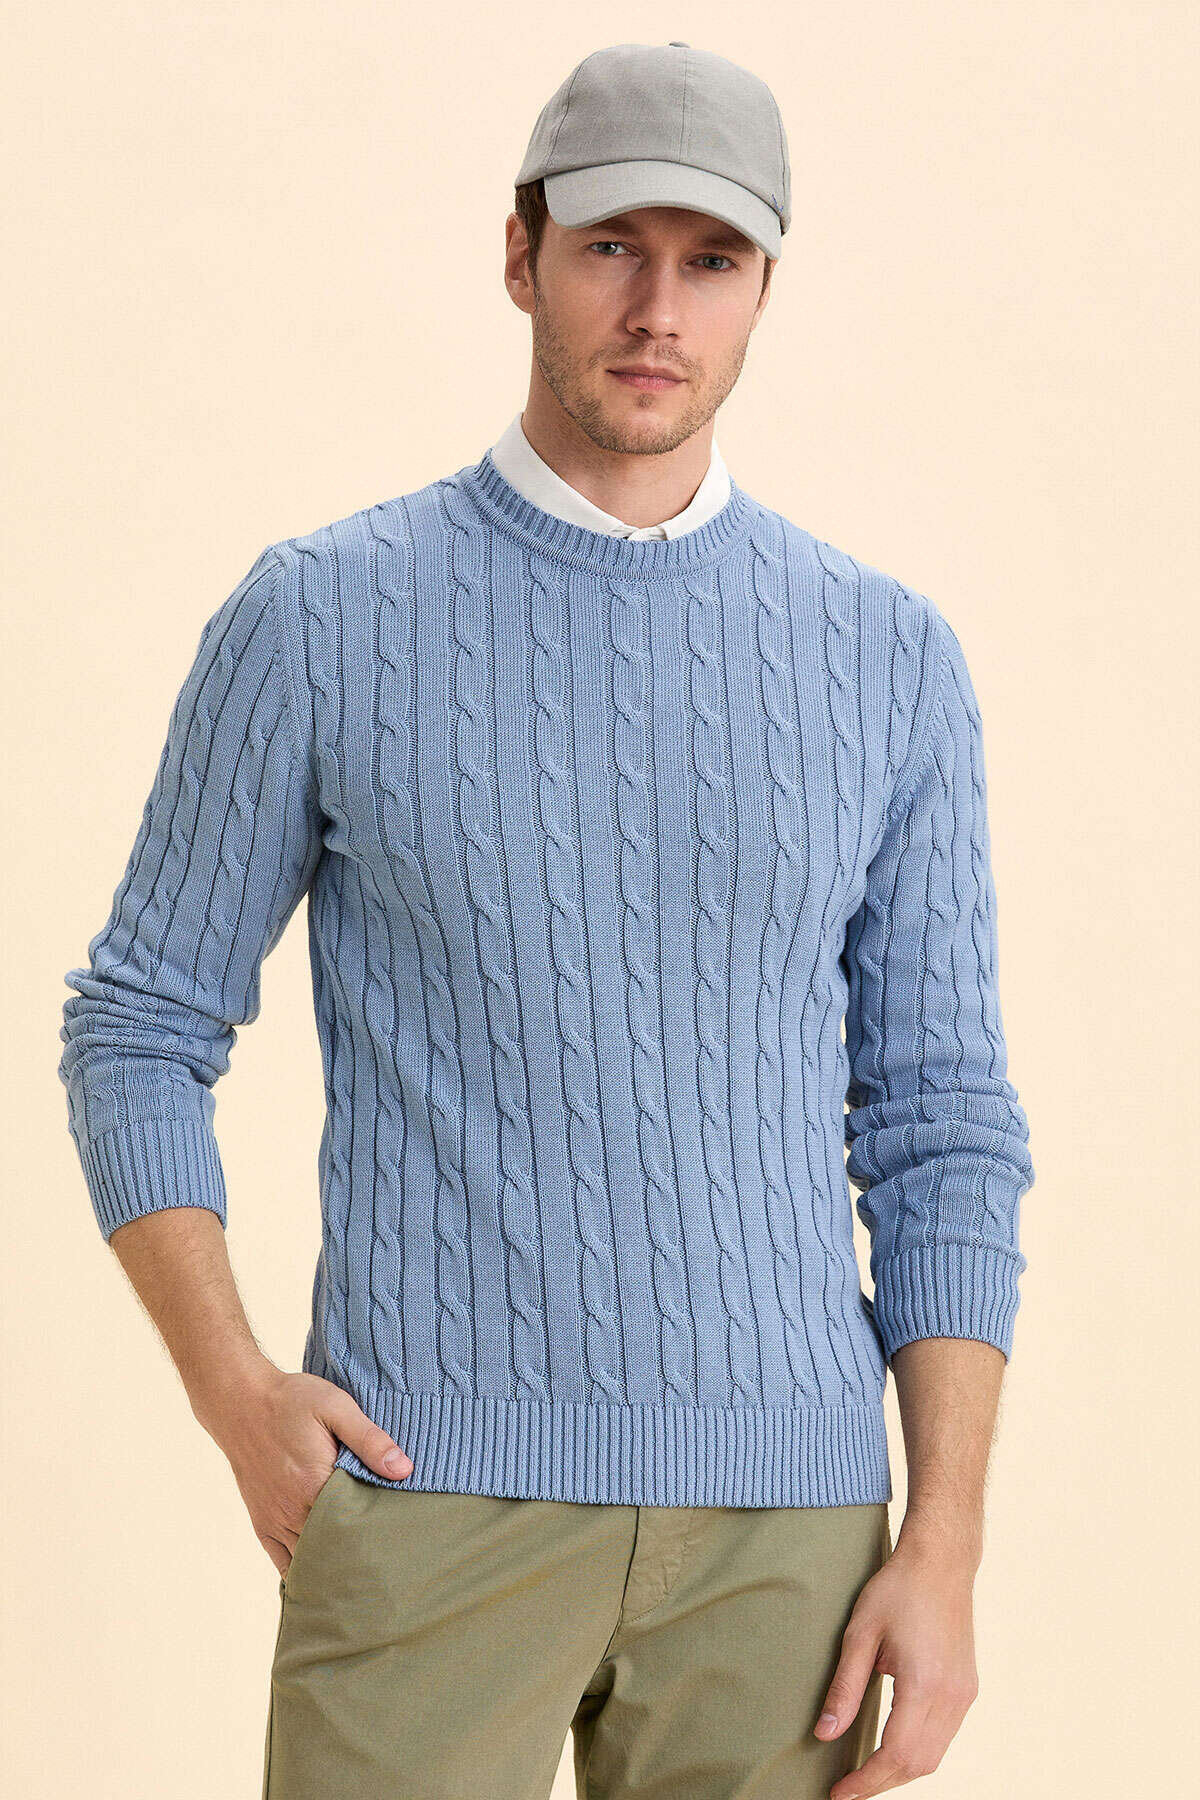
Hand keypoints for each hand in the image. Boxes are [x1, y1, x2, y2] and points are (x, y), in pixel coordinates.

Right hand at [203, 1365, 413, 1576]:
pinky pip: (284, 1563)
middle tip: (390, 1558)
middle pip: (336, 1550)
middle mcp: (293, 1512)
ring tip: (365, 1569)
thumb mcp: (336, 1407)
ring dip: (336, 1566)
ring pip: (311, 1563)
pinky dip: (305, 1572)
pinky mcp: (262, 1524)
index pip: (357, 1526)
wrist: (241, 1403)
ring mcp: (275, 1522)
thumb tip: (404, 1470)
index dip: (380, 1532)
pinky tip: (326, 1576)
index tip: (401, 1535)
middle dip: (362, 1556)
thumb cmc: (291, 1402)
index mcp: (315, 1485)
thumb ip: (369, 1439)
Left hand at [813, 1532, 979, 1799]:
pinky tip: (893, 1747)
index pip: (895, 1754)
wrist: (941, 1562)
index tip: (839, 1794)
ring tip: (865, 1772)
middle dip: (881, 1782)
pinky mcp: (968, 1689)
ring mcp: (965, 1695)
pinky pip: (944, 1737)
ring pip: (935, 1756)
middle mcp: (952, 1697)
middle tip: (847, 1788)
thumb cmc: (896, 1590)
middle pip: (918, 1765)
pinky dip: (918, 1752)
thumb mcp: (860, 1633)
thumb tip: (824, 1734)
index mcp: (924, 1684)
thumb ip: (844, 1687)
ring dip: (900, 1771)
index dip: (866, 1780)